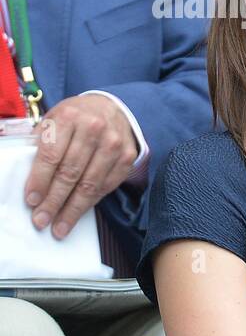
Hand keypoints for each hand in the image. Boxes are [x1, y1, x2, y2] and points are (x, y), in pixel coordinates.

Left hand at [25, 93, 139, 239]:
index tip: (31, 201)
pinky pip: (106, 186)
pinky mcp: (127, 157)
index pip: (51, 155)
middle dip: (54, 201)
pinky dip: (91, 202)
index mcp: (69, 117)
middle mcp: (94, 129)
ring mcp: (114, 144)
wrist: (110, 108)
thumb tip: (29, 180)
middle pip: (70, 173)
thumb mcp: (53, 120)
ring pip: (90, 184)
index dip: (40, 181)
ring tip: (59, 227)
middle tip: (42, 220)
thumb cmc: (75, 118)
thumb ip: (41, 144)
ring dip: (73, 209)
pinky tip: (78, 213)